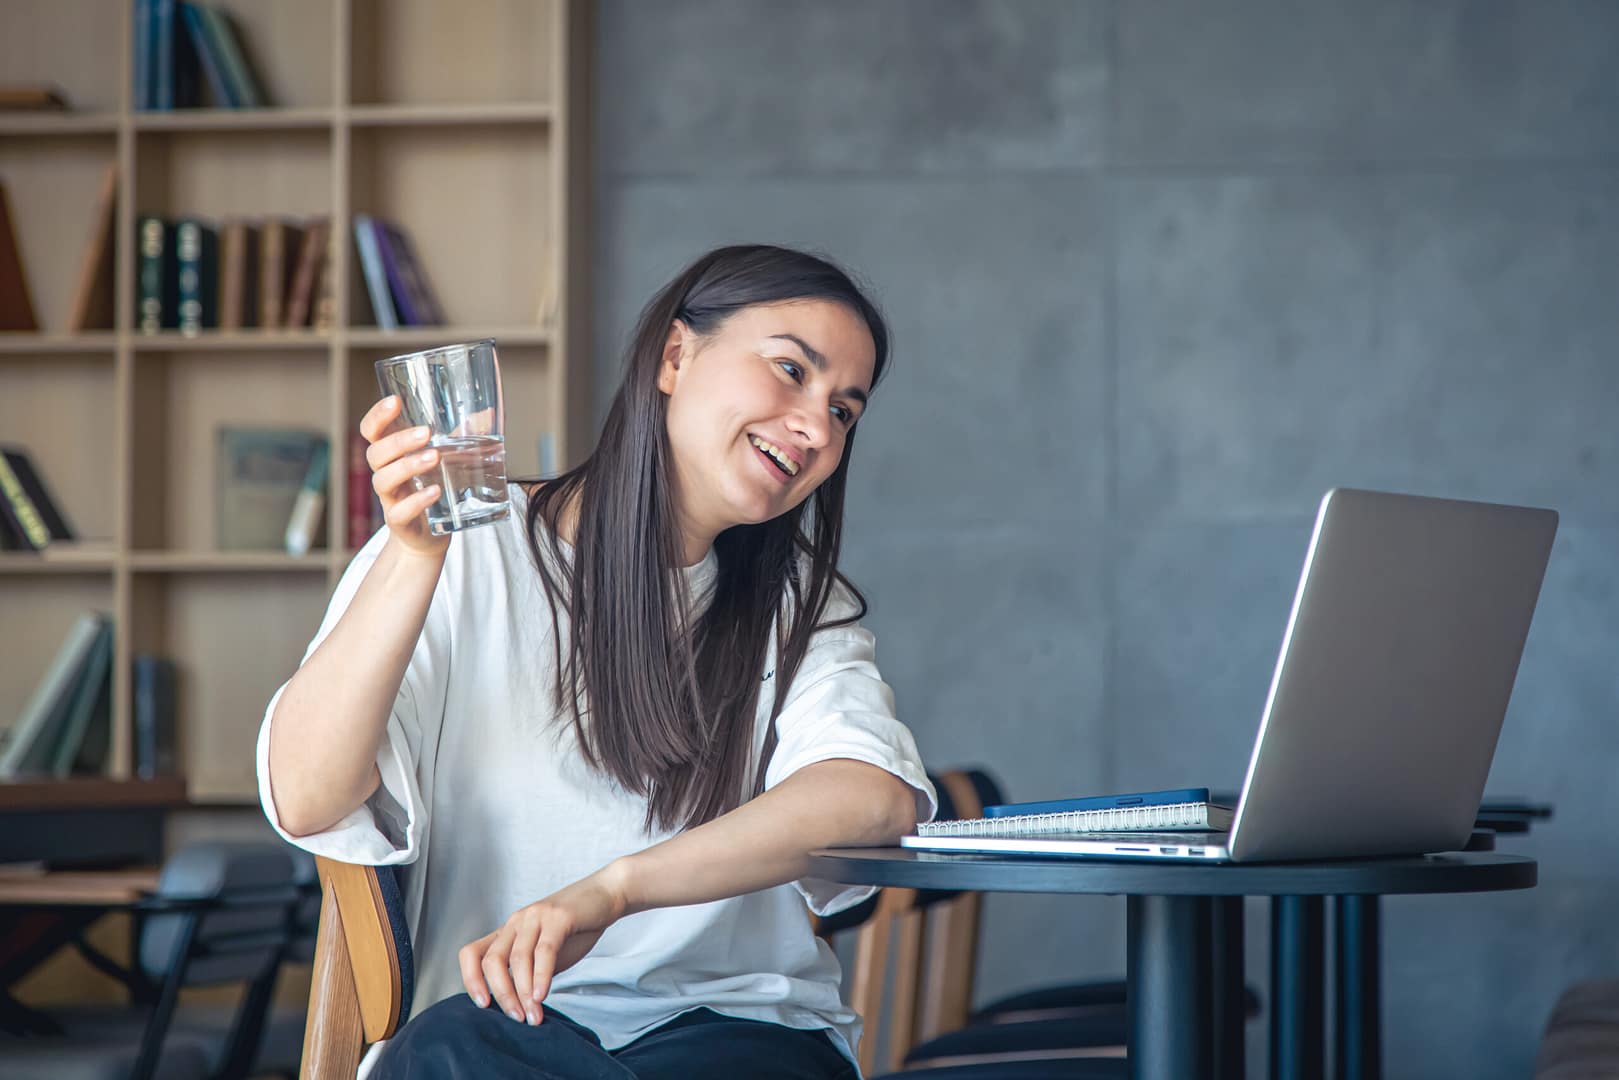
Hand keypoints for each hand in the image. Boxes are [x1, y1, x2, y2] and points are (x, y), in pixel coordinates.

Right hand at [360, 395, 449, 558]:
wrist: (427, 536)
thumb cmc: (433, 487)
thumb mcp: (445, 460)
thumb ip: (460, 436)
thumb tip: (486, 413)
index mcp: (392, 454)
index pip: (372, 431)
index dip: (377, 415)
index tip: (395, 400)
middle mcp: (385, 474)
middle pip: (375, 453)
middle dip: (398, 441)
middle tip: (425, 432)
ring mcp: (390, 499)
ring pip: (384, 480)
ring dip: (407, 466)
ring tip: (434, 457)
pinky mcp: (399, 522)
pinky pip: (399, 512)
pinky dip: (417, 500)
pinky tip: (435, 491)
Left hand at [459, 863, 630, 1024]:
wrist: (606, 895)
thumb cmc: (575, 927)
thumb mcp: (544, 952)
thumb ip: (529, 973)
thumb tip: (518, 1005)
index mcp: (508, 931)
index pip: (472, 953)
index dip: (471, 980)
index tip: (483, 1006)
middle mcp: (516, 922)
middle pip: (492, 961)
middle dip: (501, 994)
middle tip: (516, 1017)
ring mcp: (536, 917)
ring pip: (517, 959)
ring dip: (524, 992)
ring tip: (533, 1015)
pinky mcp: (559, 918)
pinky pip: (544, 951)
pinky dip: (541, 976)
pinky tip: (543, 995)